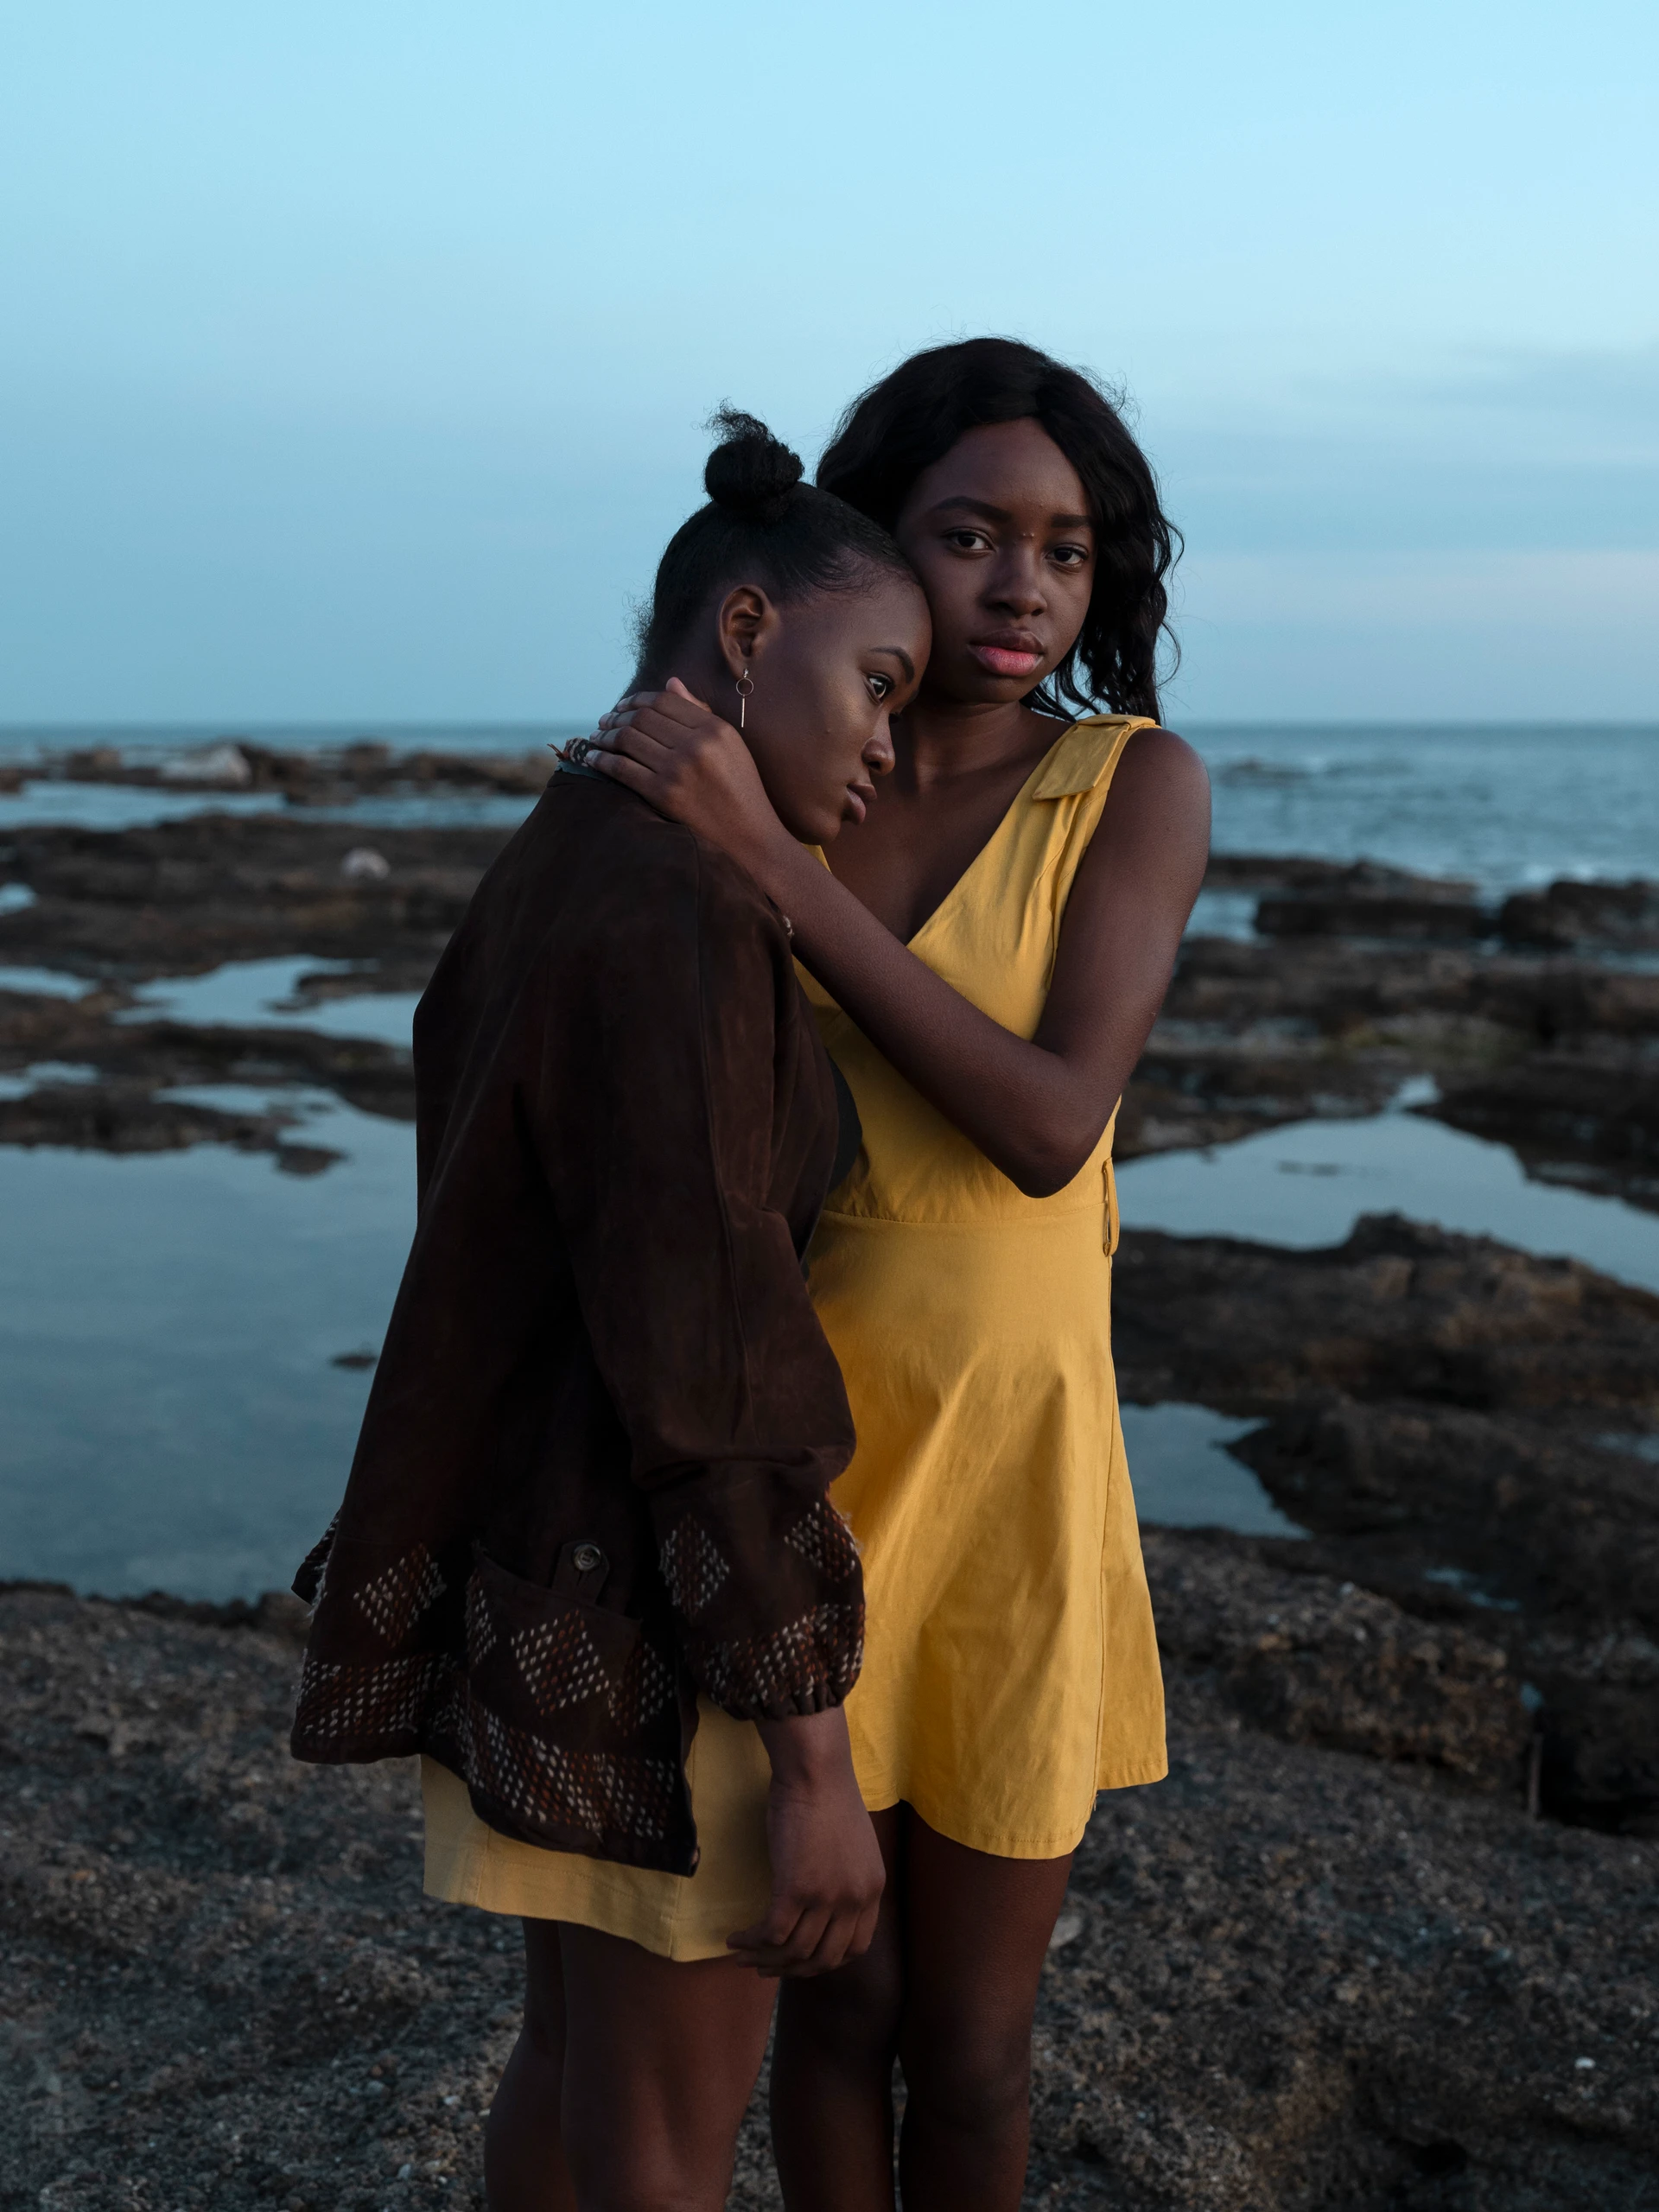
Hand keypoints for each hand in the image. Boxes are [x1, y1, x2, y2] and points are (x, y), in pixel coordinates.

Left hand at [587, 679, 792, 877]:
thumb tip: (670, 682)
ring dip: (605, 736)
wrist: (750, 837)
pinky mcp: (663, 794)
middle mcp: (695, 745)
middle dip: (616, 717)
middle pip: (642, 718)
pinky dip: (602, 760)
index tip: (622, 706)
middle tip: (604, 721)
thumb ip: (699, 712)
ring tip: (597, 737)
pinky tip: (593, 758)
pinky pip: (622, 769)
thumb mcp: (730, 744)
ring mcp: (678, 770)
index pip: (664, 701)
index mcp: (714, 729)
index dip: (636, 700)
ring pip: (628, 739)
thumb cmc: (741, 789)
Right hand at [728, 1707, 884, 1976]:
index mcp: (872, 1889)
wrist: (815, 1770)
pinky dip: (751, 1942)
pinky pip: (772, 1934)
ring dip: (765, 1959)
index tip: (801, 1959)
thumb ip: (845, 1877)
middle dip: (793, 1971)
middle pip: (825, 1959)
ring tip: (742, 1954)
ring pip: (795, 1951)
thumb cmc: (827, 1796)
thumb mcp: (852, 1845)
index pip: (856, 1948)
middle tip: (766, 1967)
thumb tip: (820, 1903)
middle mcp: (855, 1899)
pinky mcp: (796, 1889)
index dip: (826, 1961)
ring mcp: (827, 1897)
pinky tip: (734, 1938)